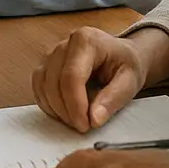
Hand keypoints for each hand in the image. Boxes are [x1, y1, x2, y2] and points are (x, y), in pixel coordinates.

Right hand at [31, 26, 150, 131]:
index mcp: (86, 41)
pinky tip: (64, 112)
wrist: (121, 56)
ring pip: (42, 84)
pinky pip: (38, 86)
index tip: (85, 125)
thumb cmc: (126, 65)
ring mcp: (51, 53)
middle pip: (53, 82)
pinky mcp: (45, 65)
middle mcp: (64, 44)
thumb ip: (113, 99)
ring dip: (55, 108)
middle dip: (65, 110)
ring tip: (75, 120)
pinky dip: (47, 103)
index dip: (75, 104)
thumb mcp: (130, 81)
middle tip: (83, 126)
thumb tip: (94, 119)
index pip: (72, 76)